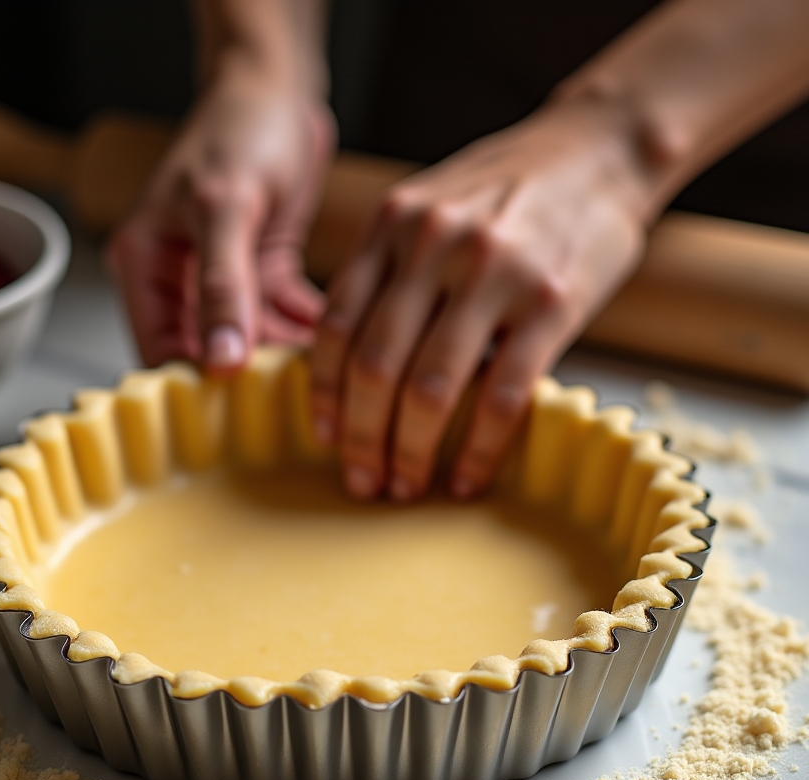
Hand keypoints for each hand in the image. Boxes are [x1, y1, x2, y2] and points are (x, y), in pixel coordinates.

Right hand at [106, 70, 334, 372]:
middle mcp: (180, 280)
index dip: (197, 386)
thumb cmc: (237, 127)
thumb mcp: (226, 207)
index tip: (239, 414)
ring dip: (285, 356)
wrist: (279, 89)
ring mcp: (222, 281)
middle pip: (207, 354)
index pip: (160, 351)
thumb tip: (219, 359)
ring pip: (252, 342)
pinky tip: (331, 342)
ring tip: (320, 375)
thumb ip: (223, 288)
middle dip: (250, 378)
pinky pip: (283, 318)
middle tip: (291, 400)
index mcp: (145, 266)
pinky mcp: (261, 275)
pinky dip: (306, 330)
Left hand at [310, 99, 650, 500]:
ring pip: (430, 390)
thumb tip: (351, 364)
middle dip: (362, 439)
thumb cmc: (507, 191)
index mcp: (393, 224)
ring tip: (405, 487)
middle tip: (362, 481)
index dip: (324, 395)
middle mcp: (434, 246)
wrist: (601, 146)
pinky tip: (465, 479)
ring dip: (410, 453)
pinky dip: (478, 451)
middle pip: (374, 367)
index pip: (335, 327)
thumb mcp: (428, 208)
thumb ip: (387, 270)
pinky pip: (502, 397)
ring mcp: (494, 274)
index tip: (327, 438)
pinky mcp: (551, 304)